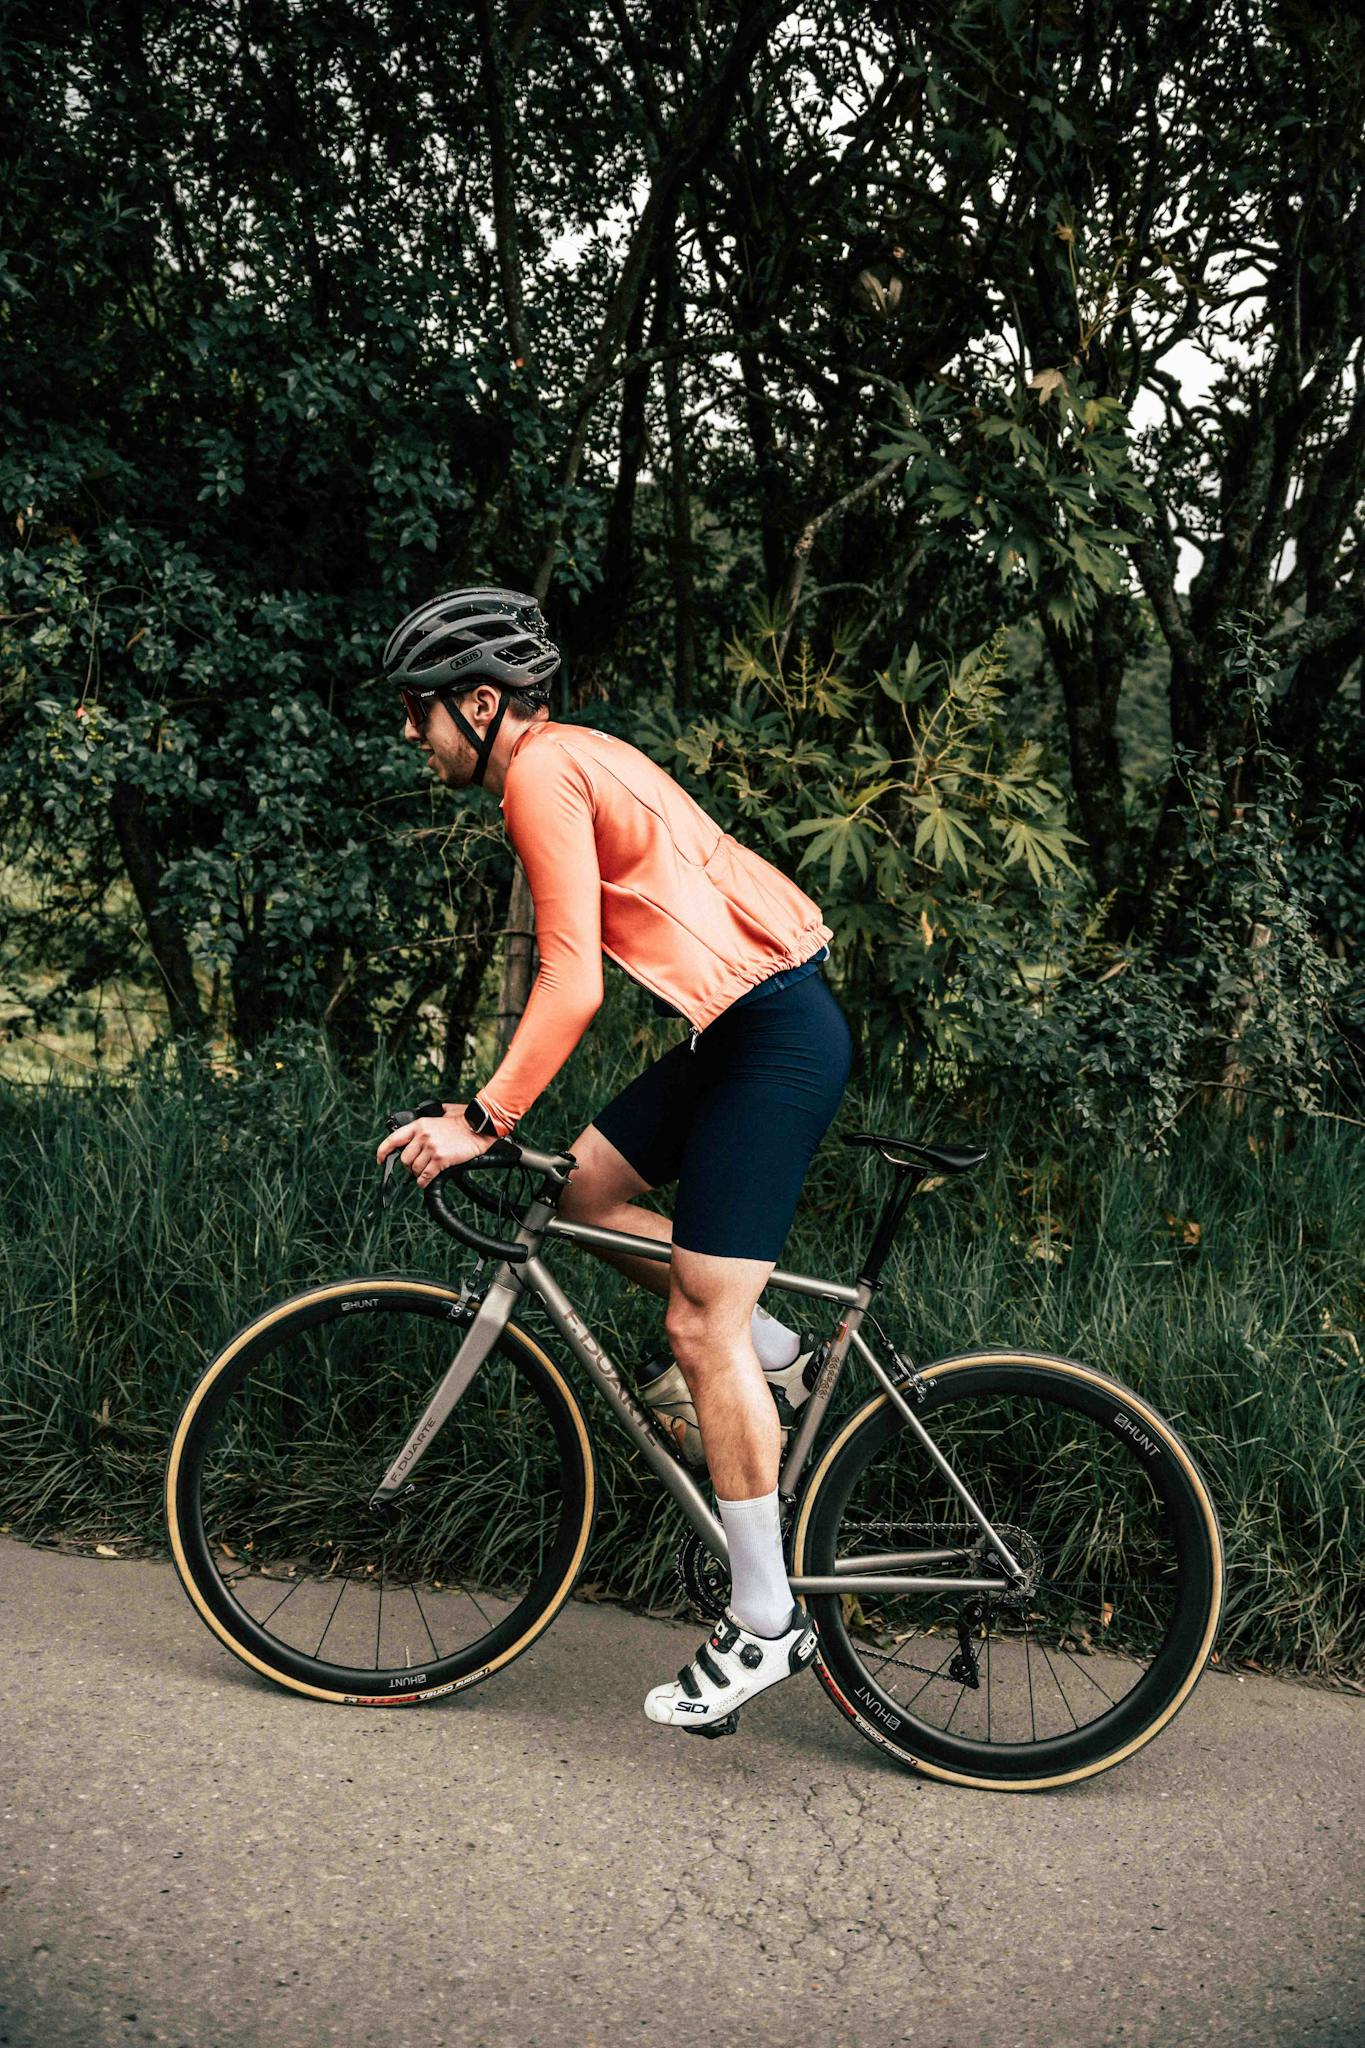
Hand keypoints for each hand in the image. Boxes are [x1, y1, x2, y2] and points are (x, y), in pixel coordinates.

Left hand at [375, 1103, 495, 1187]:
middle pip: (404, 1159)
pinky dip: (423, 1182)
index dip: (383, 1152)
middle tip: (416, 1168)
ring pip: (415, 1169)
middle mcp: (422, 1136)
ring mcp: (431, 1148)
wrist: (479, 1126)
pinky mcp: (441, 1159)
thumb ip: (427, 1123)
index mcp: (419, 1124)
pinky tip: (426, 1181)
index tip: (380, 1159)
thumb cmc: (463, 1120)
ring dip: (418, 1174)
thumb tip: (417, 1133)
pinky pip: (425, 1176)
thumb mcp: (440, 1114)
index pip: (393, 1139)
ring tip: (425, 1173)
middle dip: (408, 1167)